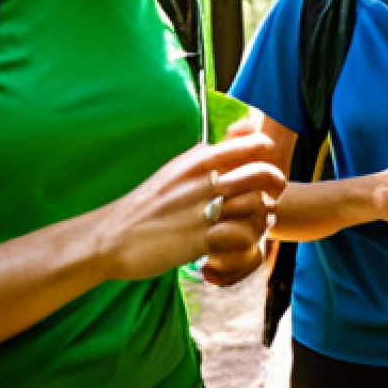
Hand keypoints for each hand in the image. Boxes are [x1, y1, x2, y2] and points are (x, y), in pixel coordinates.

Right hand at [102, 123, 284, 282]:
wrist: (112, 237)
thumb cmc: (146, 205)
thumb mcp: (175, 171)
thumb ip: (204, 158)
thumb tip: (232, 144)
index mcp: (198, 159)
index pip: (254, 144)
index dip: (268, 156)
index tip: (264, 168)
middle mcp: (204, 180)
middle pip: (264, 174)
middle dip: (276, 187)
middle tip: (272, 198)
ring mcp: (203, 209)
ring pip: (259, 206)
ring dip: (264, 217)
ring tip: (257, 224)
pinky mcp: (201, 240)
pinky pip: (244, 237)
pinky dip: (249, 242)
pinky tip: (240, 244)